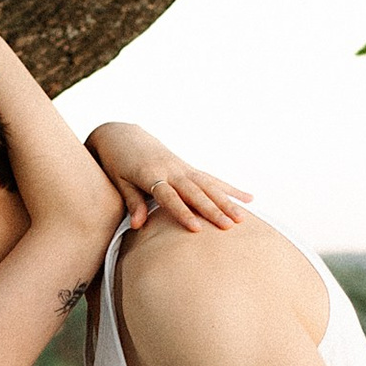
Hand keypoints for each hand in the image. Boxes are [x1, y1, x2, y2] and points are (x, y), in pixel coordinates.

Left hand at [89, 122, 250, 236]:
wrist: (123, 137)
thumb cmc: (117, 163)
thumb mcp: (119, 181)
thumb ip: (132, 202)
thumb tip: (137, 226)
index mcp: (150, 174)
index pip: (169, 196)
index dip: (183, 212)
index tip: (196, 228)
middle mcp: (171, 170)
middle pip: (195, 192)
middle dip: (212, 210)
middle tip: (228, 226)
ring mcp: (182, 168)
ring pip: (208, 186)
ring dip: (226, 202)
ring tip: (242, 218)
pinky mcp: (188, 168)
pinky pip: (212, 180)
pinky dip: (230, 189)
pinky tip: (249, 198)